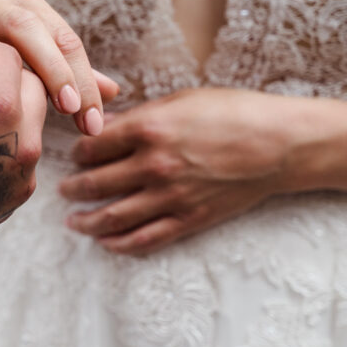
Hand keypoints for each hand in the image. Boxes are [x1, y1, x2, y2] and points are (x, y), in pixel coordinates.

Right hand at [0, 0, 118, 135]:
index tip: (94, 118)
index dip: (81, 77)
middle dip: (53, 71)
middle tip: (72, 111)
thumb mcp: (19, 28)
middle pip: (27, 30)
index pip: (62, 37)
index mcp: (19, 0)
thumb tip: (111, 92)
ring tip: (9, 127)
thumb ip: (60, 61)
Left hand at [59, 89, 298, 253]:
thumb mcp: (181, 101)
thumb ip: (138, 116)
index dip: (77, 152)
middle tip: (63, 190)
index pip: (92, 147)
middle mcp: (154, 165)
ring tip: (73, 222)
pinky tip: (106, 242)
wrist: (282, 144)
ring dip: (86, 221)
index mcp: (149, 129)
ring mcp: (171, 196)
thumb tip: (104, 125)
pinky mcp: (189, 219)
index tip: (74, 155)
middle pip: (95, 184)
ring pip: (113, 218)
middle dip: (73, 188)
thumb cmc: (234, 112)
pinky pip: (145, 239)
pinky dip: (120, 244)